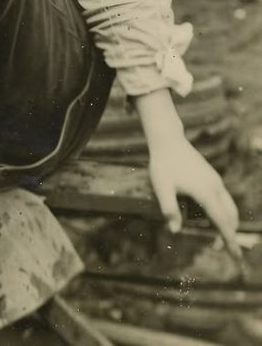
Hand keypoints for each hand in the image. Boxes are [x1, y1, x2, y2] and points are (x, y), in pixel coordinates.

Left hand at [148, 134, 240, 260]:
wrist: (168, 140)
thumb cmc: (163, 164)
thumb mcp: (161, 187)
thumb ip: (168, 209)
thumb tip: (174, 231)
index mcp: (206, 192)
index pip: (222, 222)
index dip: (229, 240)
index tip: (236, 256)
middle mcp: (215, 187)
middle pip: (230, 217)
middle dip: (228, 234)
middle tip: (214, 247)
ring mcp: (216, 181)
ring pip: (230, 208)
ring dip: (226, 223)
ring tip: (211, 233)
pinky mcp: (213, 177)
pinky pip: (224, 199)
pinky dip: (222, 212)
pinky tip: (208, 215)